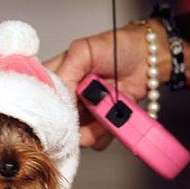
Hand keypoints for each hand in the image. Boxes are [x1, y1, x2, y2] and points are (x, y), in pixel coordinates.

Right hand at [44, 12, 189, 149]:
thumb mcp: (83, 51)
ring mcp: (85, 113)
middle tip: (86, 111)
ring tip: (105, 112)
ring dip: (91, 130)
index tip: (59, 113)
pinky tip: (113, 118)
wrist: (148, 58)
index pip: (41, 100)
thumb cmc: (117, 47)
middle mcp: (68, 98)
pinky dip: (105, 134)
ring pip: (77, 136)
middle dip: (72, 124)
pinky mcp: (101, 124)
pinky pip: (96, 141)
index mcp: (57, 78)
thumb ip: (65, 72)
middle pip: (58, 124)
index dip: (47, 110)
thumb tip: (58, 98)